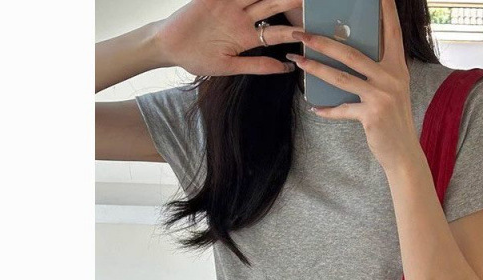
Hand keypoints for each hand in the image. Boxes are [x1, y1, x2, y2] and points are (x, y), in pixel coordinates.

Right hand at [155, 0, 303, 76]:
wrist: (169, 46)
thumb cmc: (198, 58)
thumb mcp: (230, 67)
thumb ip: (257, 65)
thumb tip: (286, 69)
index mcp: (248, 37)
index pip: (277, 32)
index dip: (295, 32)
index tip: (313, 32)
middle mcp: (242, 18)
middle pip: (272, 6)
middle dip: (289, 2)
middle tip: (309, 0)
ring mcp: (229, 4)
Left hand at [286, 0, 421, 171]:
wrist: (404, 153)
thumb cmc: (394, 121)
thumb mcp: (392, 91)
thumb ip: (377, 73)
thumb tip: (349, 58)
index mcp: (397, 67)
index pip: (392, 32)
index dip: (385, 10)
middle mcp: (391, 78)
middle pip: (351, 53)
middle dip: (322, 41)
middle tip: (302, 33)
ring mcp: (381, 96)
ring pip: (342, 77)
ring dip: (316, 68)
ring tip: (298, 60)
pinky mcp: (371, 115)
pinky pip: (342, 109)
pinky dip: (327, 110)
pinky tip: (315, 108)